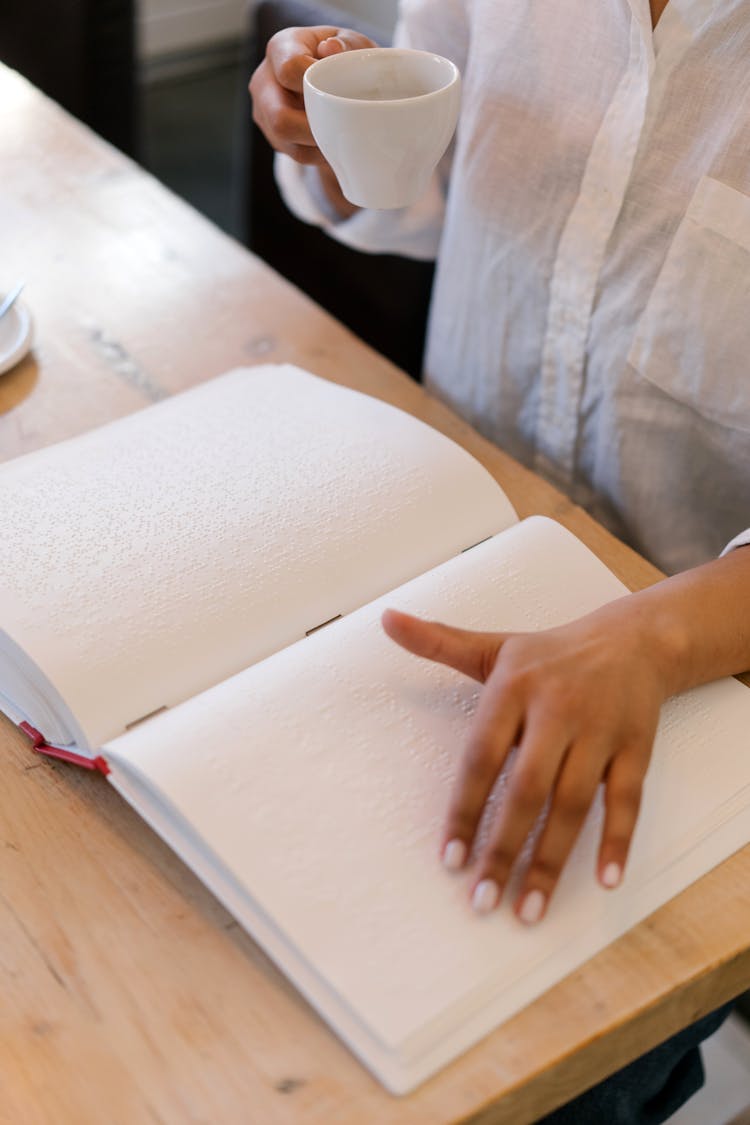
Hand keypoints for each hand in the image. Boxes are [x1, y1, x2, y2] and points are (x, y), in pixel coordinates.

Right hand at [249, 25, 377, 164]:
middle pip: (280, 117)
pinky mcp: (272, 134)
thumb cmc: (343, 57)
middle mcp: (264, 79)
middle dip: (314, 128)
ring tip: (342, 137)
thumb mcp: (353, 44)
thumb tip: (331, 48)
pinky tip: (334, 143)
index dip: (316, 85)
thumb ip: (347, 44)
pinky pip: (295, 152)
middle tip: (342, 128)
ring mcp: (263, 110)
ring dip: (318, 144)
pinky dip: (318, 153)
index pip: (289, 70)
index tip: (341, 92)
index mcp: (281, 48)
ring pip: (286, 140)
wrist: (332, 77)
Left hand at [382, 599, 673, 922]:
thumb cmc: (550, 654)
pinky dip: (616, 841)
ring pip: (573, 804)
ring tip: (528, 909)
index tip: (449, 859)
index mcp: (514, 687)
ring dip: (550, 860)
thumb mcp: (493, 646)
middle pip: (527, 789)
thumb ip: (438, 642)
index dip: (464, 809)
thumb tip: (386, 620)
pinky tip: (603, 880)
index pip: (482, 757)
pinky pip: (627, 801)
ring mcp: (600, 731)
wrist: (634, 641)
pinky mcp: (636, 748)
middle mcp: (557, 710)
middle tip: (482, 899)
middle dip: (504, 848)